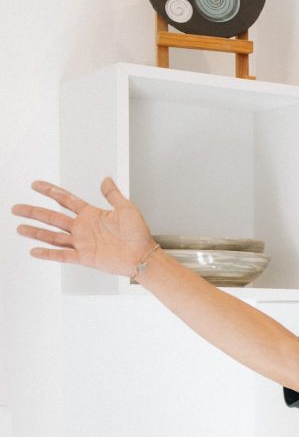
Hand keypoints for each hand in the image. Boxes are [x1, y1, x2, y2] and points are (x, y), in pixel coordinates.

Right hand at [13, 178, 156, 276]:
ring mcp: (82, 243)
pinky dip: (48, 254)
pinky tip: (35, 251)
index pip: (65, 200)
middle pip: (53, 217)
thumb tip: (106, 179)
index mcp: (91, 214)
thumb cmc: (139, 234)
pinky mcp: (85, 257)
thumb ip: (113, 194)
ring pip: (53, 236)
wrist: (143, 255)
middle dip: (34, 212)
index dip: (50, 191)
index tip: (36, 185)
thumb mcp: (127, 208)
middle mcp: (83, 228)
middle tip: (17, 208)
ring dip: (36, 232)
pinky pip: (63, 255)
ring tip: (20, 228)